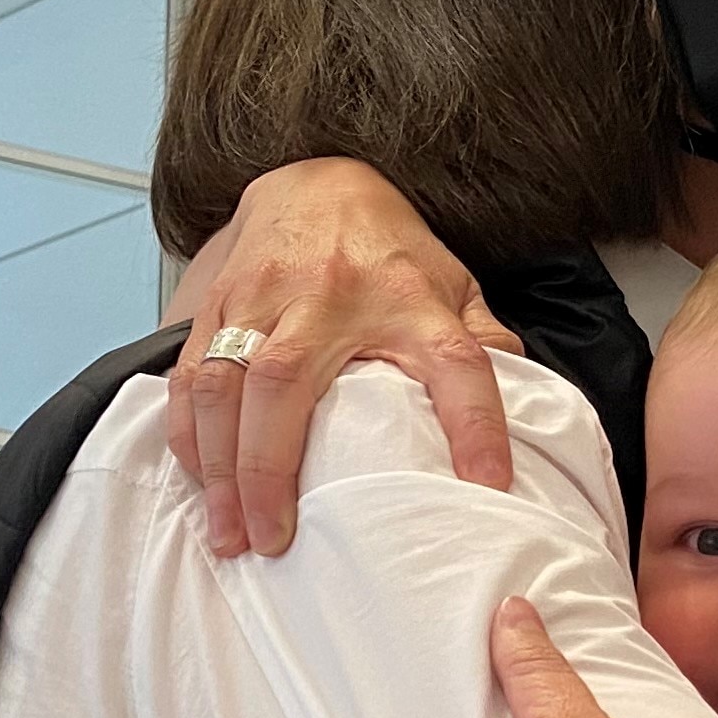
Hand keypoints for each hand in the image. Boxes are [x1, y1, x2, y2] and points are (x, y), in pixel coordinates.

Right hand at [163, 161, 521, 554]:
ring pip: (225, 382)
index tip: (487, 485)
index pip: (456, 360)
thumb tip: (528, 408)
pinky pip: (191, 373)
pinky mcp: (218, 301)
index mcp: (410, 298)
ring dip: (220, 467)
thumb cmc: (391, 250)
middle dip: (271, 470)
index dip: (476, 424)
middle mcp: (330, 296)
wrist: (317, 176)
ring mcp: (265, 296)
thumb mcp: (453, 285)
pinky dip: (188, 434)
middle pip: (290, 382)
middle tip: (273, 542)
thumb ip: (483, 342)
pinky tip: (198, 482)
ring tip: (229, 535)